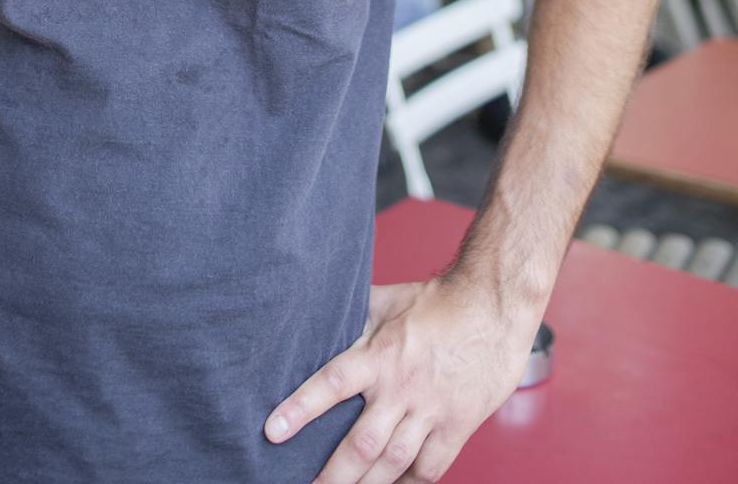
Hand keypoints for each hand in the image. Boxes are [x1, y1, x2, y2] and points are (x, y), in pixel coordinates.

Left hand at [263, 273, 540, 481]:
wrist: (493, 307)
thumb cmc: (438, 301)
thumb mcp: (388, 302)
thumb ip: (354, 319)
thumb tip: (319, 322)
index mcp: (380, 354)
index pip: (331, 384)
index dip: (301, 408)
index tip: (273, 431)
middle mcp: (402, 387)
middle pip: (362, 442)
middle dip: (333, 474)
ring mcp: (432, 410)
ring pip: (393, 463)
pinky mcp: (457, 425)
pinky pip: (430, 467)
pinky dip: (409, 482)